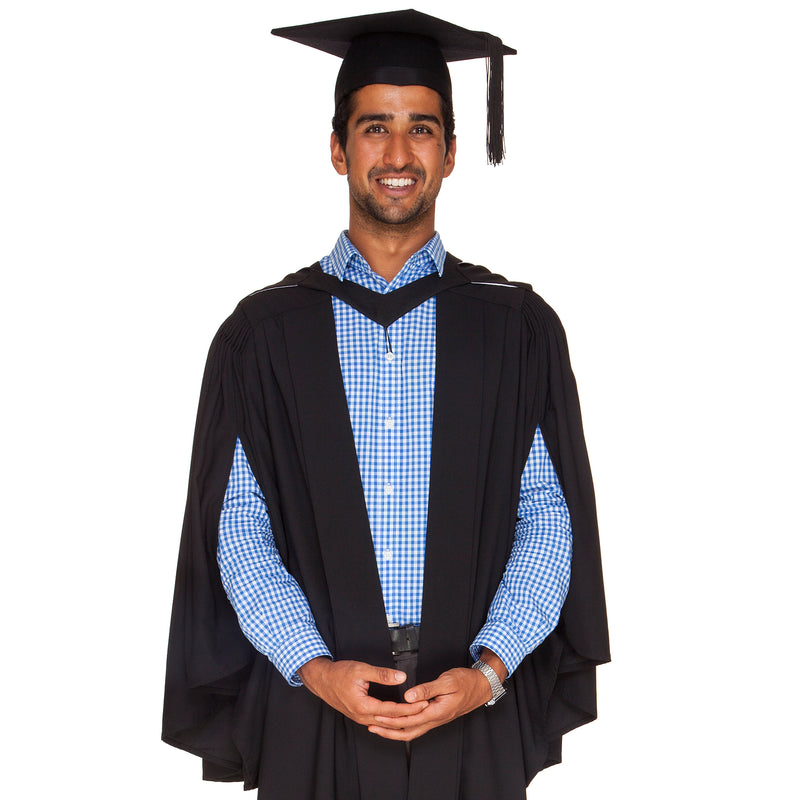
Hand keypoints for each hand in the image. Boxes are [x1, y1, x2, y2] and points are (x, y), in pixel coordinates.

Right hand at [298, 657, 428, 727]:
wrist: (322, 680)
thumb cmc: (339, 673)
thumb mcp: (361, 670)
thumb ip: (382, 674)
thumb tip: (401, 678)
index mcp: (363, 707)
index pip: (393, 711)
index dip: (410, 708)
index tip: (424, 703)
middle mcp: (362, 717)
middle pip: (391, 720)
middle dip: (410, 715)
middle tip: (426, 709)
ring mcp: (360, 718)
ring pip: (385, 723)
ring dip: (401, 719)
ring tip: (417, 713)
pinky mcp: (359, 716)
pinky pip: (379, 721)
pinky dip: (391, 719)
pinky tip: (400, 716)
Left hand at [367, 649, 507, 741]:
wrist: (481, 686)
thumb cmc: (465, 682)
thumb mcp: (447, 681)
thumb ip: (427, 689)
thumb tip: (408, 696)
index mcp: (437, 712)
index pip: (410, 720)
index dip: (392, 720)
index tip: (377, 717)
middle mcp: (435, 720)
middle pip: (408, 732)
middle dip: (389, 731)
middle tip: (372, 726)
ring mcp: (436, 720)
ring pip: (413, 731)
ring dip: (395, 731)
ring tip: (379, 727)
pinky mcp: (436, 716)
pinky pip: (418, 726)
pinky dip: (404, 727)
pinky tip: (397, 722)